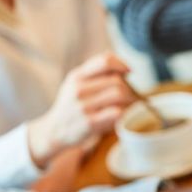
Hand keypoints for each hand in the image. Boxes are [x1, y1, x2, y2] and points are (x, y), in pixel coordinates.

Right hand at [27, 53, 134, 168]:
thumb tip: (125, 68)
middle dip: (131, 88)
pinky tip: (126, 116)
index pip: (105, 61)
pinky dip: (126, 113)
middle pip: (117, 81)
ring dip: (132, 100)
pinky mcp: (90, 123)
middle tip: (135, 96)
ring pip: (119, 95)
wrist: (55, 131)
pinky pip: (117, 113)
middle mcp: (78, 89)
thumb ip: (95, 74)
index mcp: (77, 76)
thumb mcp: (76, 84)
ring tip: (133, 105)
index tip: (129, 72)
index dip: (121, 64)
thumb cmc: (72, 105)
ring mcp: (83, 106)